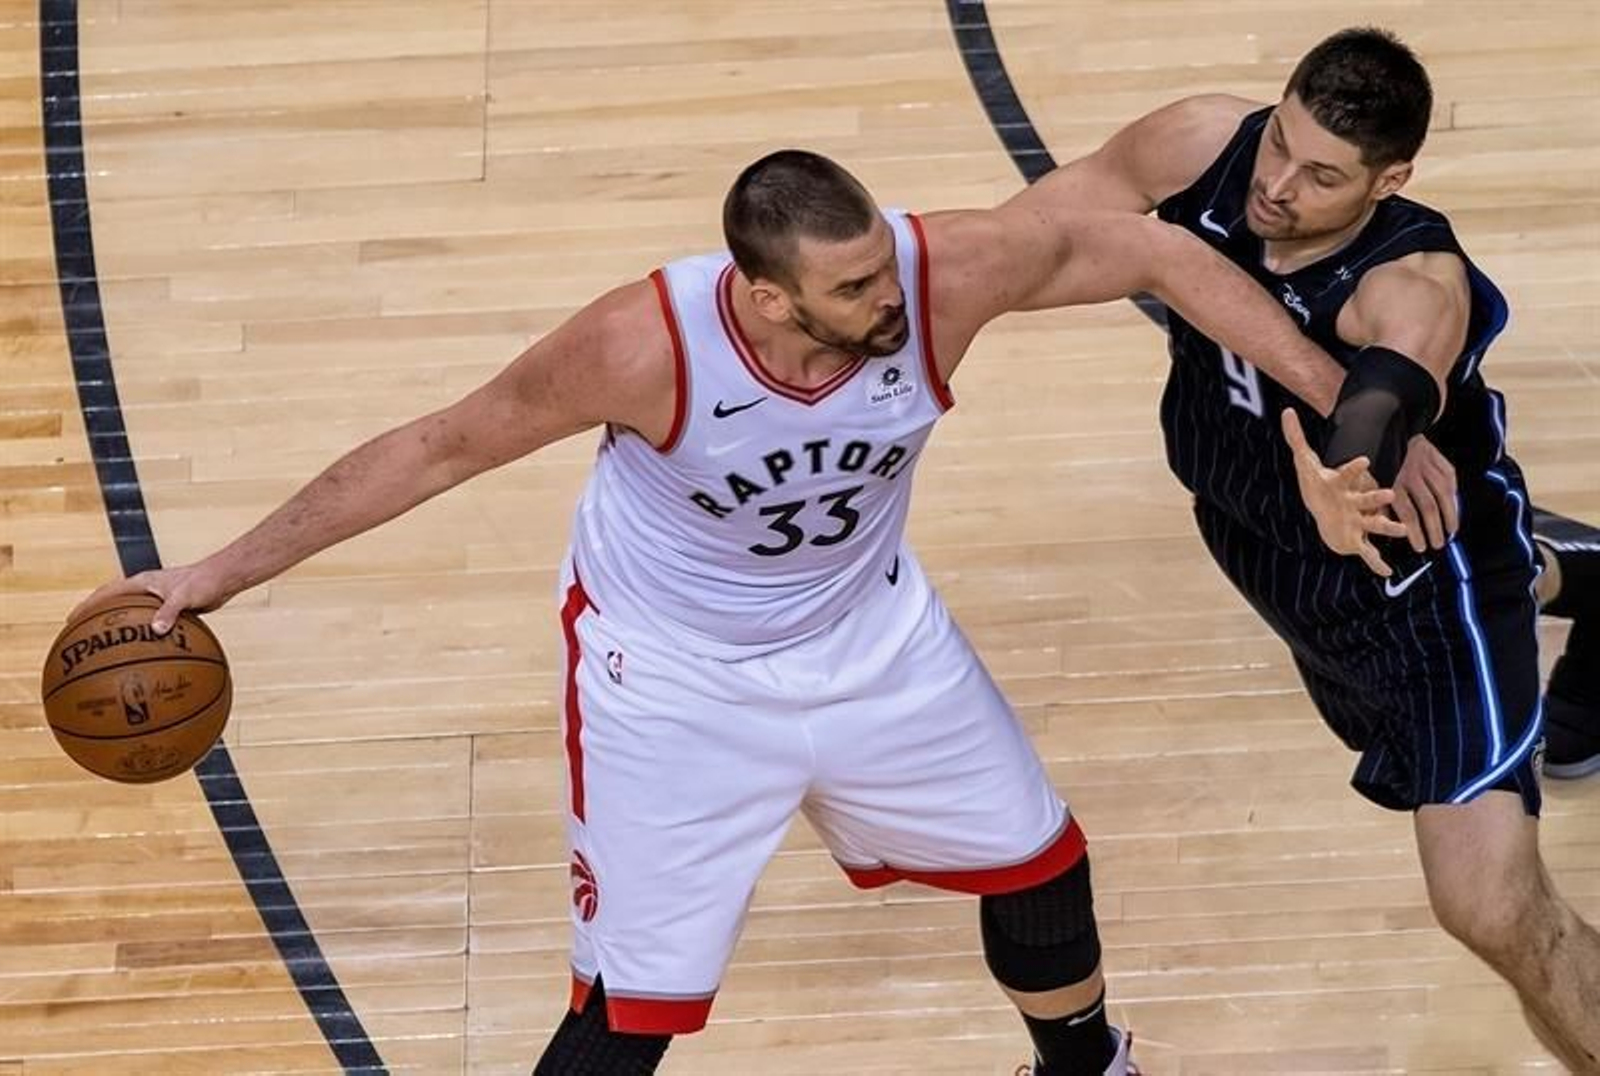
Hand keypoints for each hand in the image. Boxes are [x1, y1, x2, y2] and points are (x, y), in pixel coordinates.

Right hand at [69, 563, 231, 634]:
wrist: (223, 579)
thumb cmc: (204, 581)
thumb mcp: (184, 597)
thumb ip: (169, 611)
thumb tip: (156, 630)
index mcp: (142, 582)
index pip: (107, 593)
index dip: (88, 606)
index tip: (71, 620)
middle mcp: (146, 590)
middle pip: (114, 604)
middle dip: (96, 618)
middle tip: (81, 636)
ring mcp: (157, 599)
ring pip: (131, 615)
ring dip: (119, 628)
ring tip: (106, 647)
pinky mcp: (170, 609)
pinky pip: (150, 623)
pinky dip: (142, 635)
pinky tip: (142, 652)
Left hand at [1281, 409, 1408, 576]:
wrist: (1325, 507)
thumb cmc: (1317, 484)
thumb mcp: (1305, 461)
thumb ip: (1296, 437)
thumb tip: (1286, 411)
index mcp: (1343, 484)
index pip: (1349, 473)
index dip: (1355, 468)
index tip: (1365, 461)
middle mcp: (1356, 502)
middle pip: (1367, 499)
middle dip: (1377, 498)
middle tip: (1388, 495)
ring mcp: (1359, 521)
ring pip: (1376, 524)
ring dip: (1388, 528)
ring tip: (1401, 532)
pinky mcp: (1356, 539)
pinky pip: (1368, 553)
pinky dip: (1376, 563)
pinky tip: (1387, 573)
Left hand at [1390, 434, 1457, 550]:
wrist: (1410, 440)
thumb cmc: (1394, 470)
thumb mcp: (1382, 486)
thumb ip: (1384, 507)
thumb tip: (1383, 532)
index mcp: (1396, 484)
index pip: (1408, 512)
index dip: (1414, 532)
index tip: (1420, 548)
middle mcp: (1413, 477)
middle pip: (1428, 507)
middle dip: (1434, 529)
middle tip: (1437, 545)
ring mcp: (1431, 471)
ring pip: (1444, 498)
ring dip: (1449, 518)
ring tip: (1450, 533)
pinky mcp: (1445, 467)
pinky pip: (1453, 488)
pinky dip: (1455, 504)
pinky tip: (1455, 516)